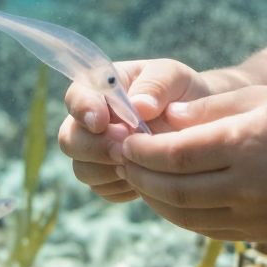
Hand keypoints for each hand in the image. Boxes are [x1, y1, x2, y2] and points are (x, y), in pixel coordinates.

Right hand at [58, 58, 208, 203]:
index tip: (101, 122)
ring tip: (144, 161)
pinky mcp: (107, 178)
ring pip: (82, 170)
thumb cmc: (181, 92)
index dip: (83, 111)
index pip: (76, 97)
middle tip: (126, 148)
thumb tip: (139, 107)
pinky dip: (123, 187)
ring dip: (110, 170)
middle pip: (69, 139)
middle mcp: (90, 121)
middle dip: (96, 148)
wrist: (198, 124)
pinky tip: (147, 175)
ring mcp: (95, 152)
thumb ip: (156, 84)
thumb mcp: (174, 76)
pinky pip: (104, 190)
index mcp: (100, 89)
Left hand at [118, 85, 266, 240]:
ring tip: (137, 178)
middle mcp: (248, 186)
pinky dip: (180, 215)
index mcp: (245, 144)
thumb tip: (162, 119)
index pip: (175, 155)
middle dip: (138, 175)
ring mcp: (255, 216)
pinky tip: (168, 196)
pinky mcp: (260, 234)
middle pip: (173, 190)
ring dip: (154, 199)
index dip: (141, 151)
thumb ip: (208, 110)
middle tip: (119, 160)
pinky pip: (207, 229)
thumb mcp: (258, 97)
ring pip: (185, 216)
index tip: (122, 140)